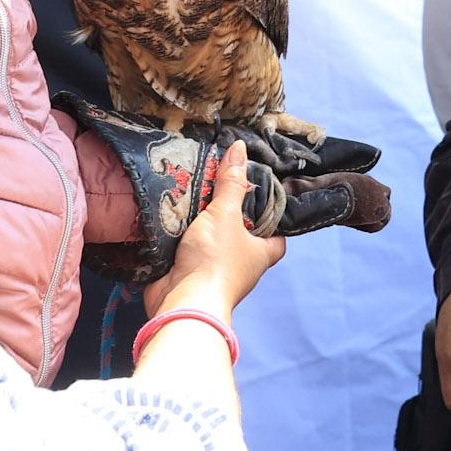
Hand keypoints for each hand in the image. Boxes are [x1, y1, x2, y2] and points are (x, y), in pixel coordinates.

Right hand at [151, 144, 282, 320]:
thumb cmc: (215, 260)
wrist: (184, 301)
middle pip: (241, 233)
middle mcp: (243, 264)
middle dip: (230, 214)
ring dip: (202, 223)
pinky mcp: (189, 274)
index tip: (260, 194)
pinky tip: (172, 216)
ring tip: (193, 192)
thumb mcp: (226, 214)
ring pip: (212, 240)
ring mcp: (215, 271)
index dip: (272, 216)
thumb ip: (231, 183)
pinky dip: (181, 236)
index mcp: (262, 253)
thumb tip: (239, 149)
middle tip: (219, 185)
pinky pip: (188, 250)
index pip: (277, 233)